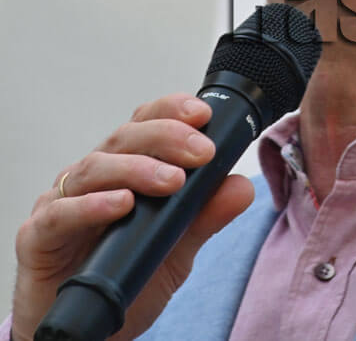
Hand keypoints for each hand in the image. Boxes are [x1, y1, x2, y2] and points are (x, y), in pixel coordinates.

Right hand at [11, 93, 254, 340]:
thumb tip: (241, 187)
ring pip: (95, 168)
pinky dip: (92, 206)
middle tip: (202, 152)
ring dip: (137, 169)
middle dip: (167, 137)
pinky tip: (121, 205)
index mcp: (126, 167)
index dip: (172, 111)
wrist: (94, 332)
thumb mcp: (178, 248)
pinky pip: (61, 213)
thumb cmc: (130, 277)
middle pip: (125, 138)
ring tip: (172, 180)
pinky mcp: (39, 237)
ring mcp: (63, 203)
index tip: (204, 113)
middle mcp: (94, 177)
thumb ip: (206, 217)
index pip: (146, 123)